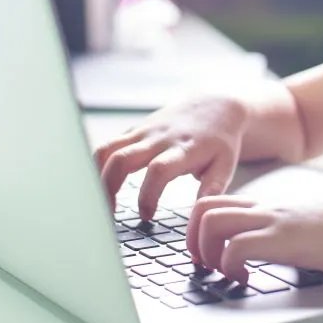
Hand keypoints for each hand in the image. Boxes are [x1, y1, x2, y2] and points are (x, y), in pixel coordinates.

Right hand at [94, 97, 247, 218]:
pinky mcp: (134, 130)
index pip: (158, 170)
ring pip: (107, 150)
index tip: (146, 216)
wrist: (214, 105)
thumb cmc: (220, 141)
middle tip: (109, 216)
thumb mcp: (225, 165)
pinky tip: (100, 187)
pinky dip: (98, 166)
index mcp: (183, 149)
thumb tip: (199, 215)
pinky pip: (108, 146)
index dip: (147, 195)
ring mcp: (143, 132)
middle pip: (122, 159)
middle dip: (109, 188)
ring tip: (100, 204)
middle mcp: (159, 138)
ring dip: (97, 177)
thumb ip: (212, 189)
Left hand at [187, 195, 322, 283]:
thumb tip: (279, 255)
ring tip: (220, 270)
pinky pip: (234, 248)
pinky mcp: (279, 239)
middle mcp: (262, 209)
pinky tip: (244, 279)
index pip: (217, 202)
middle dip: (190, 239)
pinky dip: (229, 267)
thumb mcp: (304, 229)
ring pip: (209, 220)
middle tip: (204, 263)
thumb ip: (285, 235)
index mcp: (267, 207)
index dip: (200, 228)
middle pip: (201, 206)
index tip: (206, 253)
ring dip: (205, 251)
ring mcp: (270, 221)